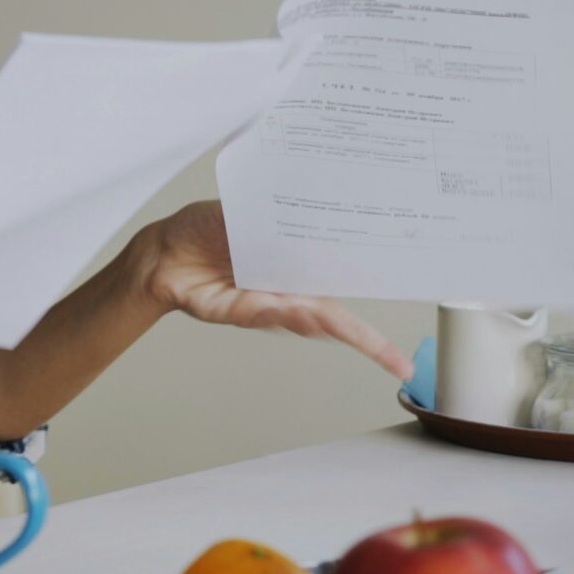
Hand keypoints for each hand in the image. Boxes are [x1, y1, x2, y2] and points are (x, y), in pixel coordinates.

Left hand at [134, 200, 413, 380]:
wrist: (166, 248)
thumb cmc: (209, 227)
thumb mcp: (251, 211)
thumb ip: (281, 216)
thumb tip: (316, 217)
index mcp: (299, 260)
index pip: (346, 276)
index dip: (378, 291)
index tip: (406, 304)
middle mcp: (291, 288)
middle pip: (338, 318)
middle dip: (368, 343)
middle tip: (396, 362)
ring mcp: (270, 304)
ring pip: (308, 319)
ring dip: (324, 322)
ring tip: (344, 328)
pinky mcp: (242, 313)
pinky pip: (268, 315)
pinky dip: (283, 313)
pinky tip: (296, 311)